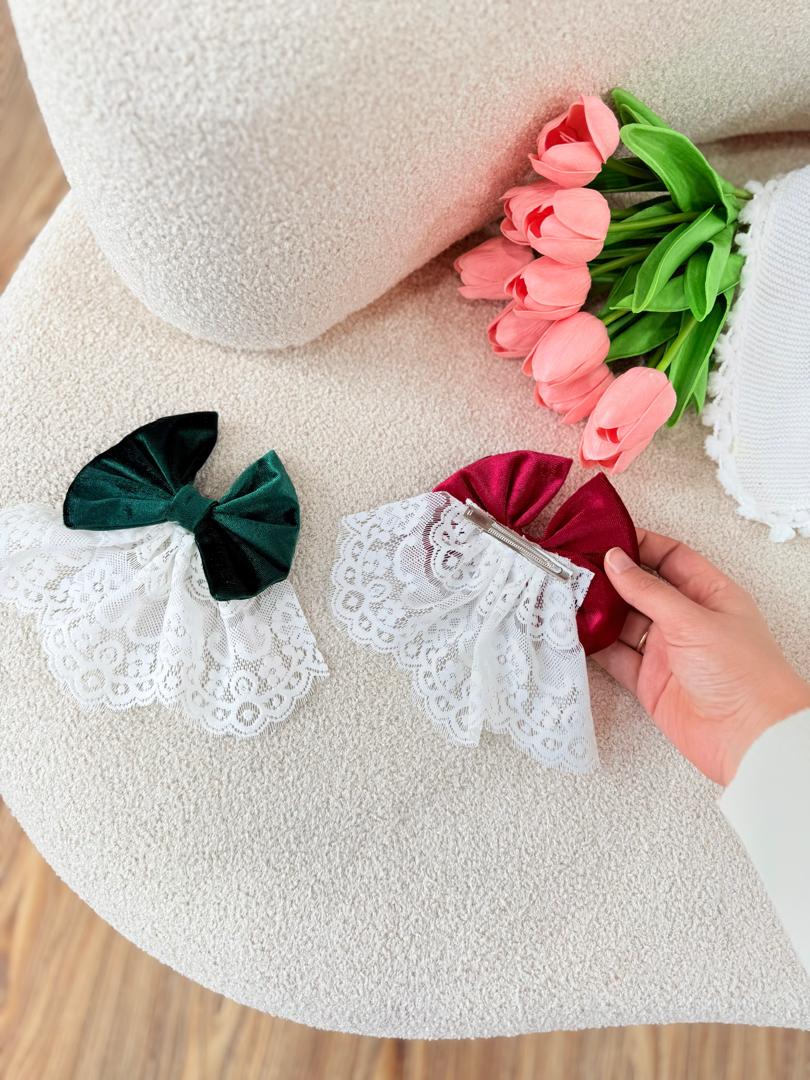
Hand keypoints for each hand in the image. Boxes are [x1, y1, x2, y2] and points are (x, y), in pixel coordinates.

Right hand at [593, 529, 809, 785]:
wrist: (749, 737)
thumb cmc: (743, 674)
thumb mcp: (693, 619)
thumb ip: (649, 590)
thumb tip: (616, 561)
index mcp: (710, 595)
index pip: (672, 558)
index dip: (641, 545)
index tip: (607, 539)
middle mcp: (687, 621)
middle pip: (642, 590)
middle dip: (611, 580)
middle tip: (578, 568)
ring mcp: (668, 652)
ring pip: (624, 624)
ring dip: (599, 613)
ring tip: (569, 598)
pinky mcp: (651, 682)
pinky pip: (617, 657)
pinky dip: (596, 647)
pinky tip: (578, 635)